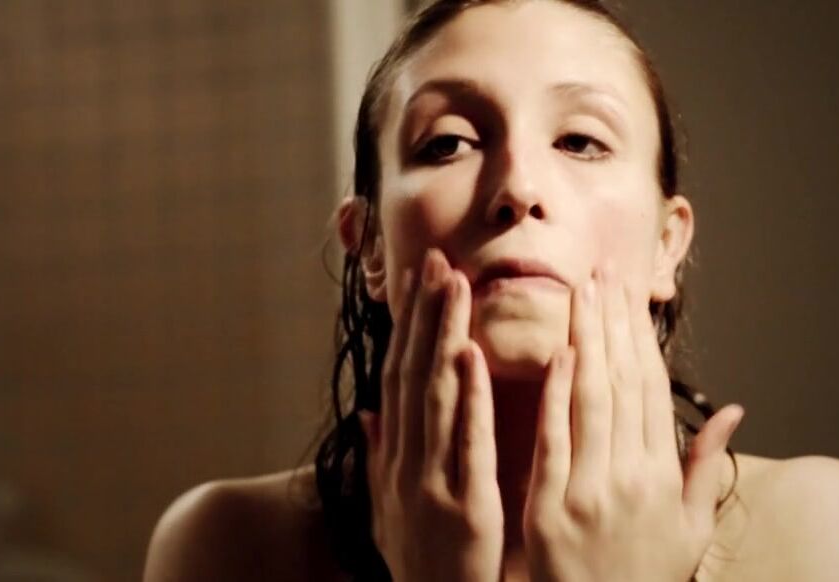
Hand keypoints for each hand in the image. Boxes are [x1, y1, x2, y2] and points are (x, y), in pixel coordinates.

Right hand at [357, 249, 503, 581]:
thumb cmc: (425, 567)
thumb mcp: (391, 512)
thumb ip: (381, 462)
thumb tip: (368, 416)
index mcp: (396, 462)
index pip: (400, 378)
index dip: (409, 326)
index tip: (420, 280)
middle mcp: (405, 464)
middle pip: (413, 374)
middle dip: (425, 314)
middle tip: (438, 259)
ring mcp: (430, 483)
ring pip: (434, 396)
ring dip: (443, 335)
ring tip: (454, 285)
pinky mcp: (462, 505)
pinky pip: (464, 442)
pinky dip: (465, 397)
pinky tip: (470, 355)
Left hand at [522, 265, 744, 581]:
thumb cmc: (644, 580)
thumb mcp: (691, 529)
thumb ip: (706, 466)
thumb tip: (734, 411)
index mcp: (664, 476)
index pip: (653, 390)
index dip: (642, 338)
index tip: (630, 297)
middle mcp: (632, 476)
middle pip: (624, 382)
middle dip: (613, 322)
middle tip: (603, 272)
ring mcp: (591, 491)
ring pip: (592, 400)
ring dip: (587, 340)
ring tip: (581, 292)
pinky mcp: (551, 510)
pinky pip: (556, 441)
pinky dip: (557, 395)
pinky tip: (558, 353)